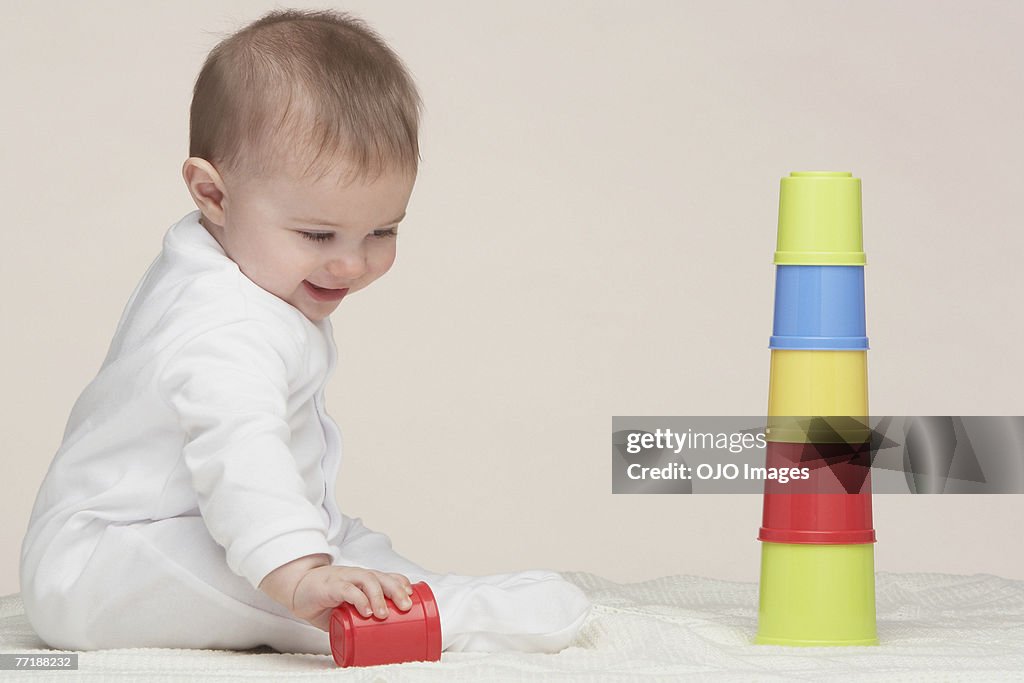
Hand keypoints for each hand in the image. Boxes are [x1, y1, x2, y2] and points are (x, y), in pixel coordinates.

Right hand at [291, 565, 415, 630]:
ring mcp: (343, 579)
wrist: (297, 588)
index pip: (387, 577)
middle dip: (396, 590)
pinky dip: (359, 599)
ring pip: (367, 580)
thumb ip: (359, 620)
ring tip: (384, 614)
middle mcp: (356, 576)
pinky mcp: (330, 586)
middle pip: (381, 577)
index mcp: (363, 580)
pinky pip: (347, 589)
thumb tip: (376, 642)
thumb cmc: (325, 598)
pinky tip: (365, 611)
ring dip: (379, 596)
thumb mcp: (346, 608)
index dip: (400, 583)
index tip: (411, 595)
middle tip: (405, 607)